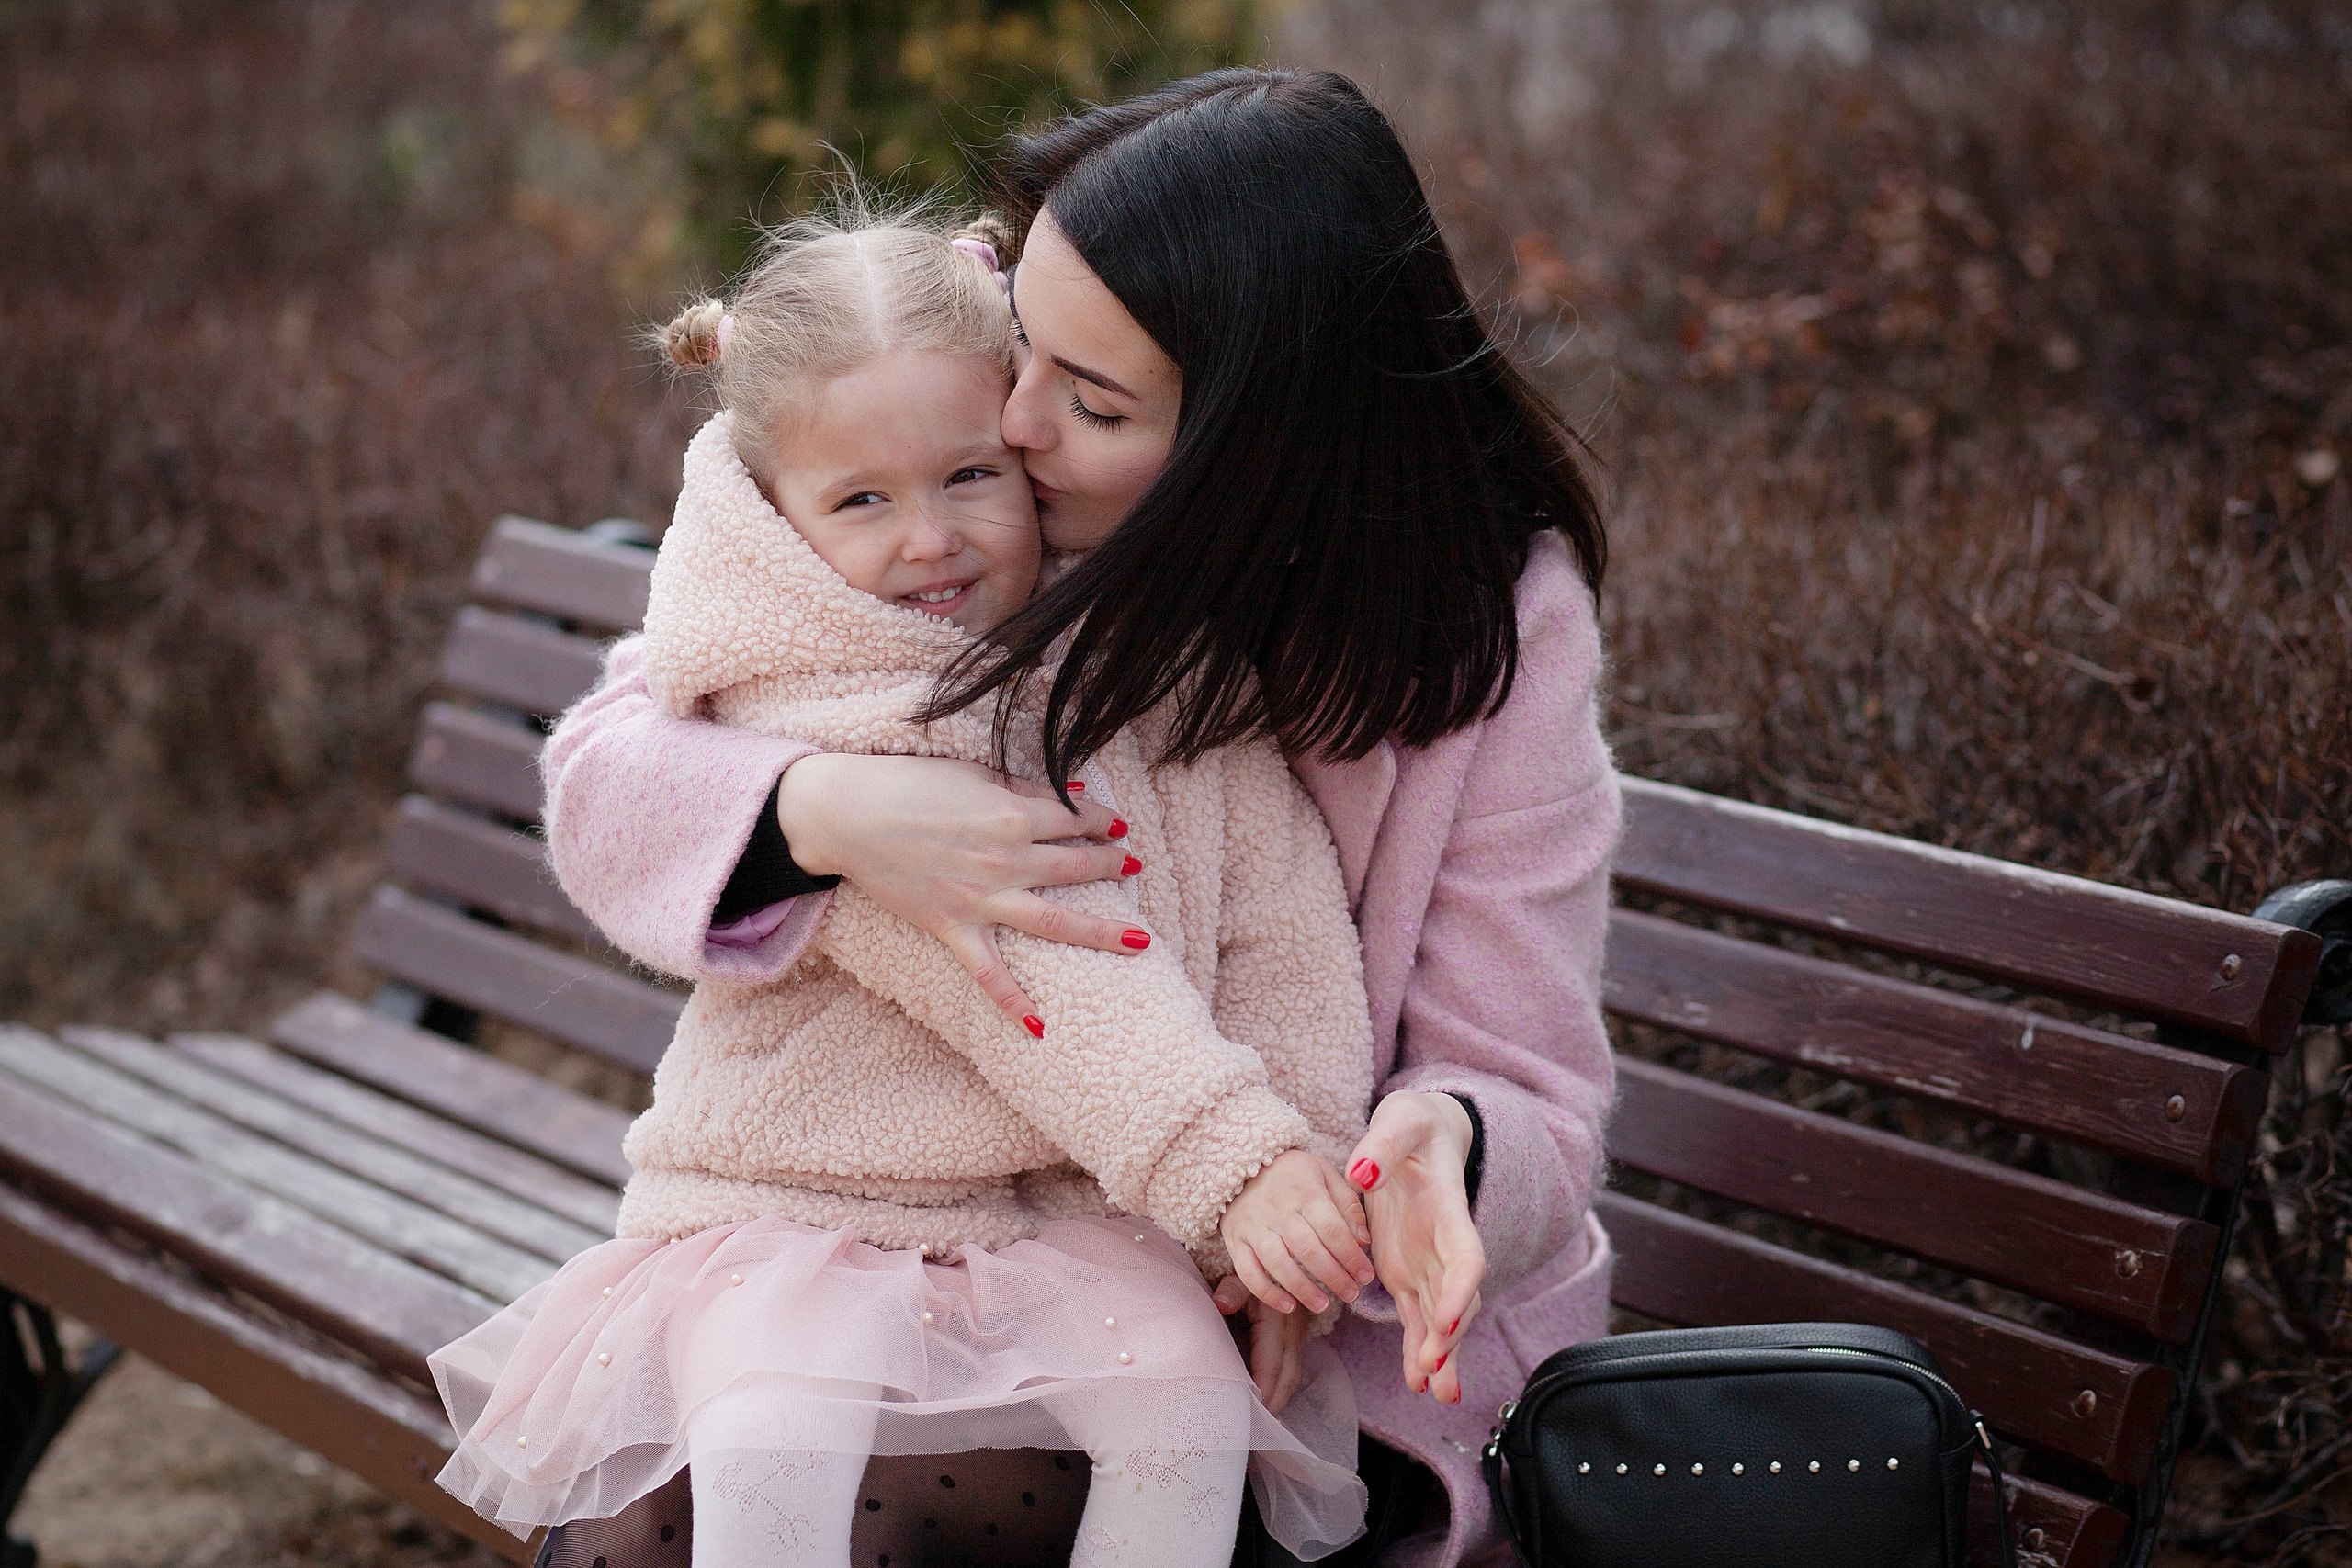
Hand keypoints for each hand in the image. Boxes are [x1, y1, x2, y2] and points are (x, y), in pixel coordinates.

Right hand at [776, 753, 1137, 1026]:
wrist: (847, 815)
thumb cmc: (908, 783)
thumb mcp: (973, 773)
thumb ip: (1025, 787)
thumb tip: (1076, 795)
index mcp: (1012, 814)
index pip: (1075, 819)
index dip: (1103, 821)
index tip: (1118, 827)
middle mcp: (1005, 860)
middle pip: (1076, 867)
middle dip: (1111, 867)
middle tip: (1134, 869)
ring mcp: (980, 899)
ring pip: (1054, 921)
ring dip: (1100, 932)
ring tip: (1140, 942)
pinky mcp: (952, 928)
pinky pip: (988, 973)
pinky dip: (1012, 1003)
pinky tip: (1040, 1029)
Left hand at [1213, 1276, 1316, 1413]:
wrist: (1283, 1254)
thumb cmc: (1257, 1266)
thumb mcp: (1244, 1273)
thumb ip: (1231, 1290)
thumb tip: (1219, 1305)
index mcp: (1279, 1320)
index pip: (1272, 1363)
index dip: (1264, 1389)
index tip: (1251, 1410)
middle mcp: (1293, 1332)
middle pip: (1288, 1377)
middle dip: (1274, 1403)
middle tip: (1253, 1426)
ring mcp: (1298, 1336)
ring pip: (1292, 1375)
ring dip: (1279, 1397)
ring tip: (1260, 1420)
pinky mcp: (1297, 1338)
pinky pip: (1292, 1368)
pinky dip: (1282, 1386)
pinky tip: (1268, 1399)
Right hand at [1217, 1149, 1374, 1315]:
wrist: (1242, 1162)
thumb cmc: (1293, 1174)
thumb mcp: (1325, 1175)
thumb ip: (1348, 1206)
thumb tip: (1364, 1241)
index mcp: (1306, 1192)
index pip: (1333, 1230)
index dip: (1352, 1257)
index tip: (1366, 1276)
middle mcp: (1278, 1210)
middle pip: (1308, 1250)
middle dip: (1334, 1277)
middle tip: (1351, 1294)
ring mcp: (1254, 1226)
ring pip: (1278, 1263)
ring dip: (1303, 1289)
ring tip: (1324, 1306)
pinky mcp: (1236, 1240)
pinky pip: (1248, 1271)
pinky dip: (1267, 1292)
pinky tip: (1289, 1305)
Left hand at [1347, 1092, 1485, 1406]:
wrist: (1421, 1135)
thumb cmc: (1413, 1124)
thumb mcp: (1400, 1119)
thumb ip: (1383, 1143)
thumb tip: (1362, 1171)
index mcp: (1450, 1210)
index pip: (1465, 1257)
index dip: (1460, 1290)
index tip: (1449, 1319)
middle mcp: (1445, 1245)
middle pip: (1456, 1299)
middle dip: (1448, 1337)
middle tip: (1432, 1370)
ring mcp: (1428, 1263)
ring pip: (1439, 1319)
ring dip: (1439, 1355)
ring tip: (1436, 1392)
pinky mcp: (1408, 1273)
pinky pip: (1416, 1319)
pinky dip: (1419, 1349)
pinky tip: (1419, 1382)